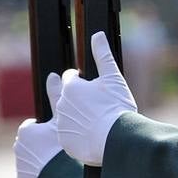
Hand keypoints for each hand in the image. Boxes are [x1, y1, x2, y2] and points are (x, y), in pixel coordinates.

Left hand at [14, 72, 63, 177]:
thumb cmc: (62, 148)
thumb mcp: (62, 120)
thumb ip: (56, 97)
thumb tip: (54, 76)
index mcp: (27, 131)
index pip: (35, 126)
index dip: (48, 130)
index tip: (58, 137)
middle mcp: (18, 147)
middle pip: (32, 143)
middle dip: (43, 145)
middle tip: (59, 151)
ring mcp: (20, 166)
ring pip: (32, 159)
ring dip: (42, 160)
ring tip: (59, 165)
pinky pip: (33, 175)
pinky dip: (41, 175)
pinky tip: (54, 175)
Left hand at [56, 32, 137, 165]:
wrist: (115, 140)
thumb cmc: (116, 108)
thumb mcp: (113, 79)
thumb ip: (103, 56)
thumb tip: (97, 35)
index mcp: (72, 87)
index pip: (70, 78)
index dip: (80, 81)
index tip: (88, 86)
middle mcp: (61, 105)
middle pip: (66, 98)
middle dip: (77, 100)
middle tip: (93, 106)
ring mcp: (62, 125)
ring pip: (67, 118)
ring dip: (77, 118)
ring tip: (94, 123)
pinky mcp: (65, 142)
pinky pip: (69, 136)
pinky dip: (77, 136)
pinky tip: (90, 136)